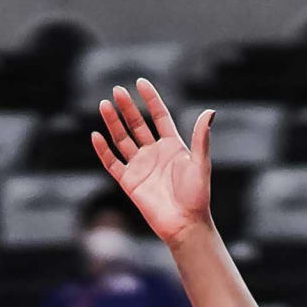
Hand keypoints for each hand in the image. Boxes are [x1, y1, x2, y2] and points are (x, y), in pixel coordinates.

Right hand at [92, 82, 214, 240]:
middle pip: (137, 125)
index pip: (159, 116)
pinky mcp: (129, 182)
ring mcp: (140, 166)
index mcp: (172, 146)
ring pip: (122, 139)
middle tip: (117, 90)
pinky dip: (103, 150)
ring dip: (113, 123)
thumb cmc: (197, 196)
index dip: (150, 99)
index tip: (140, 82)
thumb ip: (201, 138)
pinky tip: (96, 135)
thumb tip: (210, 111)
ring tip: (104, 105)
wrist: (185, 224)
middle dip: (127, 108)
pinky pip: (112, 163)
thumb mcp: (201, 164)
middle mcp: (154, 153)